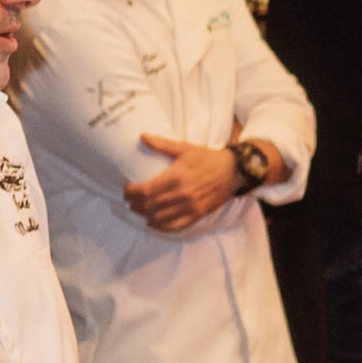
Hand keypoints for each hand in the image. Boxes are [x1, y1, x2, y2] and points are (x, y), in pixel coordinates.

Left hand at [125, 132, 239, 232]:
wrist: (234, 170)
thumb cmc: (208, 157)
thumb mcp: (185, 148)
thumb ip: (162, 144)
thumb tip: (142, 136)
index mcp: (177, 176)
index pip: (146, 190)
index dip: (131, 192)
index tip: (127, 189)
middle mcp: (182, 193)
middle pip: (149, 205)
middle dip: (135, 204)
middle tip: (130, 200)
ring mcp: (190, 206)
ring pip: (159, 217)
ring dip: (145, 215)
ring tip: (140, 209)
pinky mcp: (198, 214)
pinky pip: (175, 226)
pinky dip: (161, 226)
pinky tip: (154, 222)